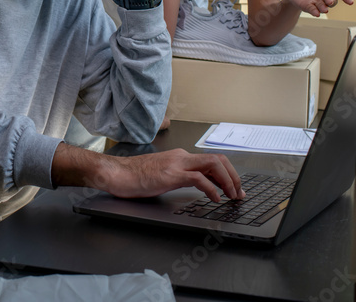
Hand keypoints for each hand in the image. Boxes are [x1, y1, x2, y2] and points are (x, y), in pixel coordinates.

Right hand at [99, 148, 243, 201]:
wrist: (116, 173)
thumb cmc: (134, 176)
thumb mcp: (163, 175)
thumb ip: (180, 176)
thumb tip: (197, 185)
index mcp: (180, 157)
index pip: (211, 161)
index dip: (227, 174)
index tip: (234, 188)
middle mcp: (181, 157)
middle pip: (217, 159)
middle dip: (233, 176)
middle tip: (239, 192)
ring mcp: (177, 164)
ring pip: (213, 165)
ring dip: (227, 180)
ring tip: (232, 195)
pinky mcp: (171, 175)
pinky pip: (199, 179)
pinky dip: (211, 188)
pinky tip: (214, 198)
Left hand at [286, 0, 353, 16]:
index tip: (351, 1)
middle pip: (332, 1)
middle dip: (331, 1)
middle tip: (329, 1)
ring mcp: (317, 1)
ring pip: (322, 6)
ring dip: (323, 8)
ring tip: (324, 9)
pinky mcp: (307, 5)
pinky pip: (312, 9)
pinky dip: (314, 11)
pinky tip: (316, 13)